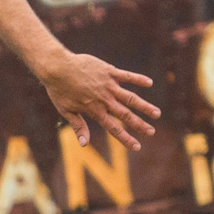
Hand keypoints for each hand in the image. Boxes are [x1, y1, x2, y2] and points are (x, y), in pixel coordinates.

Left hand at [40, 52, 159, 150]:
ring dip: (144, 106)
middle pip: (126, 115)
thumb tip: (84, 145)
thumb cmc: (59, 90)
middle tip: (152, 132)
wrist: (57, 67)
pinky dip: (138, 79)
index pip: (114, 128)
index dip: (126, 139)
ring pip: (130, 97)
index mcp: (95, 111)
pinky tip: (149, 83)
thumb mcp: (66, 111)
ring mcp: (108, 85)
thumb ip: (78, 127)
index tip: (137, 147)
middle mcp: (104, 100)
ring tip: (157, 113)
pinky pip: (126, 76)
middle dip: (140, 125)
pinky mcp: (108, 71)